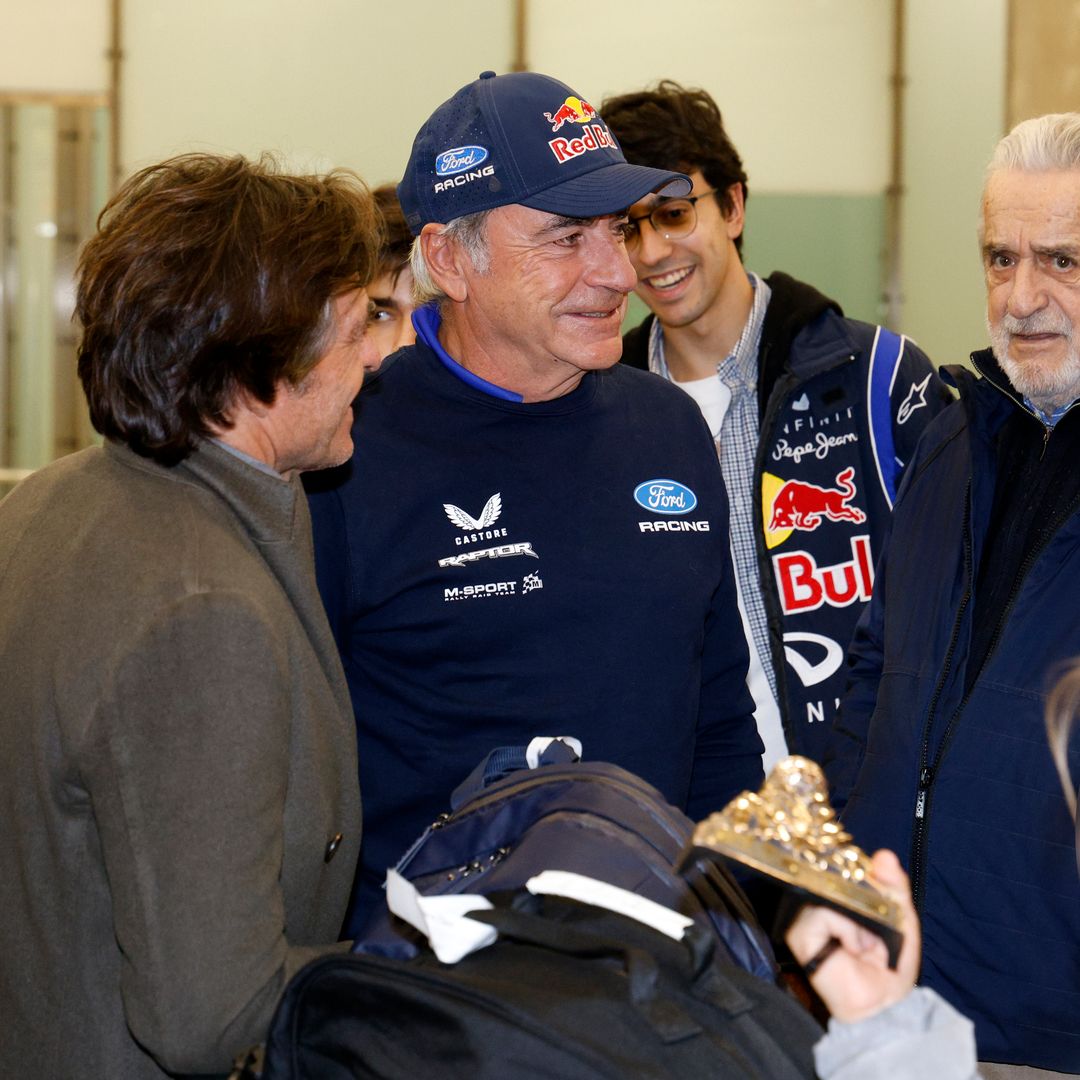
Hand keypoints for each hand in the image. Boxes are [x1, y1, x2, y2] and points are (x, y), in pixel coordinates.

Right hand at [783, 848, 920, 1022]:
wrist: (883, 1006)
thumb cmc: (891, 967)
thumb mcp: (901, 920)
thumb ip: (894, 888)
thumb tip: (884, 855)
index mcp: (839, 898)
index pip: (841, 867)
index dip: (859, 871)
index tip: (876, 881)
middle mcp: (817, 904)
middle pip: (835, 876)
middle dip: (863, 899)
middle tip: (876, 930)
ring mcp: (804, 918)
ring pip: (830, 893)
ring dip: (857, 920)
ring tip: (865, 944)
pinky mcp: (800, 934)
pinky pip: (825, 914)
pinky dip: (847, 930)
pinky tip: (853, 949)